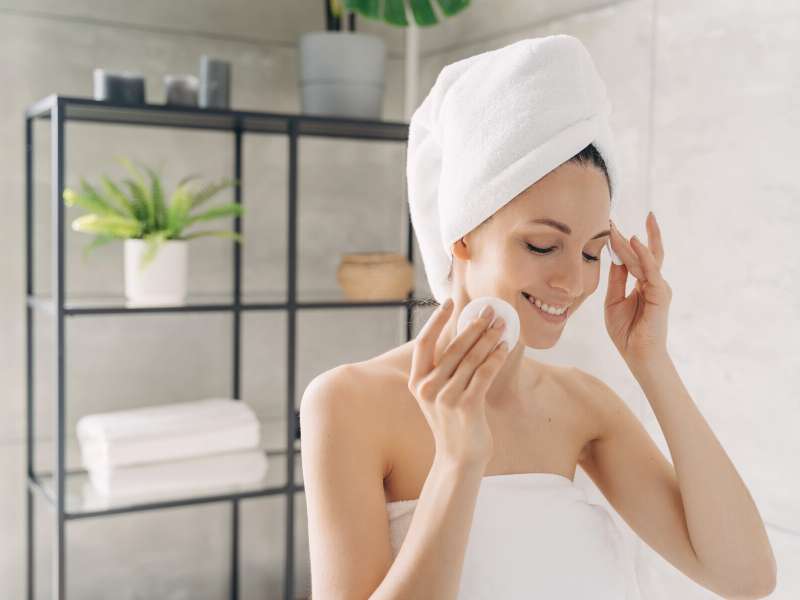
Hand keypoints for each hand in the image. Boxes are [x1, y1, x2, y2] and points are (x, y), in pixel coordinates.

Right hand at [408, 299, 509, 467]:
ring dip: (489, 337)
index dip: (436, 320)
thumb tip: (462, 334)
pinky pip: (484, 373)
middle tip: (489, 311)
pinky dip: (496, 356)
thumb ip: (442, 370)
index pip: (424, 342)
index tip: (449, 302)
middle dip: (474, 325)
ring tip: (502, 325)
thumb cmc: (452, 423)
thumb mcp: (438, 395)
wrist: (459, 459)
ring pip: (472, 358)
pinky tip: (505, 346)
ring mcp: (446, 398)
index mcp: (417, 382)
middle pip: (453, 347)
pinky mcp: (467, 406)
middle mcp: (428, 388)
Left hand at [604, 211, 671, 363]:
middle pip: (643, 252)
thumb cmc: (626, 331)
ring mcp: (658, 286)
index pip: (633, 257)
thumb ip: (616, 278)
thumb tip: (614, 256)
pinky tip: (634, 242)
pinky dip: (643, 255)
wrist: (637, 354)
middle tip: (612, 219)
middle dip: (627, 236)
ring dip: (628, 243)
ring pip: (643, 259)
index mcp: (642, 283)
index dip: (621, 242)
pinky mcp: (660, 293)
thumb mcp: (613, 300)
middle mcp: (653, 282)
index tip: (609, 226)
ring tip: (615, 228)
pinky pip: (651, 270)